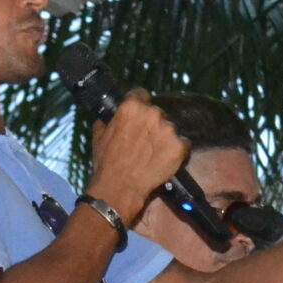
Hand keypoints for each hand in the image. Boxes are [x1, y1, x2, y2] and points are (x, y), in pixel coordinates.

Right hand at [82, 91, 188, 223]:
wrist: (119, 188)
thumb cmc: (107, 163)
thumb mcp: (99, 137)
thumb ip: (106, 123)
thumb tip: (106, 120)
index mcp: (131, 106)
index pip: (141, 94)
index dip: (139, 104)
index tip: (139, 115)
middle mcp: (152, 113)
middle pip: (157, 112)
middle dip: (152, 124)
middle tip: (145, 141)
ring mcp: (168, 130)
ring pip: (170, 128)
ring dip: (165, 137)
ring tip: (154, 153)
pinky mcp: (179, 147)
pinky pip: (183, 144)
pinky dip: (177, 151)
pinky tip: (165, 160)